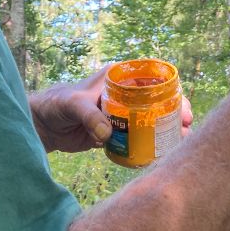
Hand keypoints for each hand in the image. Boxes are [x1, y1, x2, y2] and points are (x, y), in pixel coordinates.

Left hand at [29, 66, 194, 152]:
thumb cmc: (57, 104)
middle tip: (186, 127)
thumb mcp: (73, 104)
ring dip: (166, 129)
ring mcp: (120, 114)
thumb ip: (89, 115)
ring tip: (182, 141)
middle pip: (156, 100)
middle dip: (174, 112)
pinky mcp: (115, 133)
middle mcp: (123, 93)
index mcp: (117, 77)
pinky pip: (136, 138)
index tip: (182, 107)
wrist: (42, 125)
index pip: (151, 79)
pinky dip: (149, 144)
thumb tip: (106, 133)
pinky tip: (162, 153)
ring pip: (150, 120)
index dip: (171, 91)